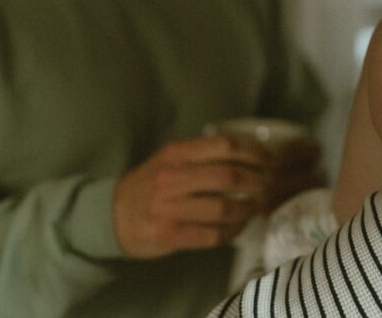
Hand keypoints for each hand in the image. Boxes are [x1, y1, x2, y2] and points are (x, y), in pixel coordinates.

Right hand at [113, 134, 322, 258]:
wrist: (111, 215)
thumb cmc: (150, 184)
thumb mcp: (170, 158)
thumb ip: (202, 153)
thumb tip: (249, 151)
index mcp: (176, 153)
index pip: (224, 145)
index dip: (254, 152)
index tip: (270, 160)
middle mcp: (172, 178)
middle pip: (229, 177)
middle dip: (257, 182)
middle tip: (269, 185)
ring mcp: (169, 208)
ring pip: (224, 209)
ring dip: (248, 209)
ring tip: (256, 207)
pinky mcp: (170, 235)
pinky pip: (213, 235)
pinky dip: (232, 231)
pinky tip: (238, 226)